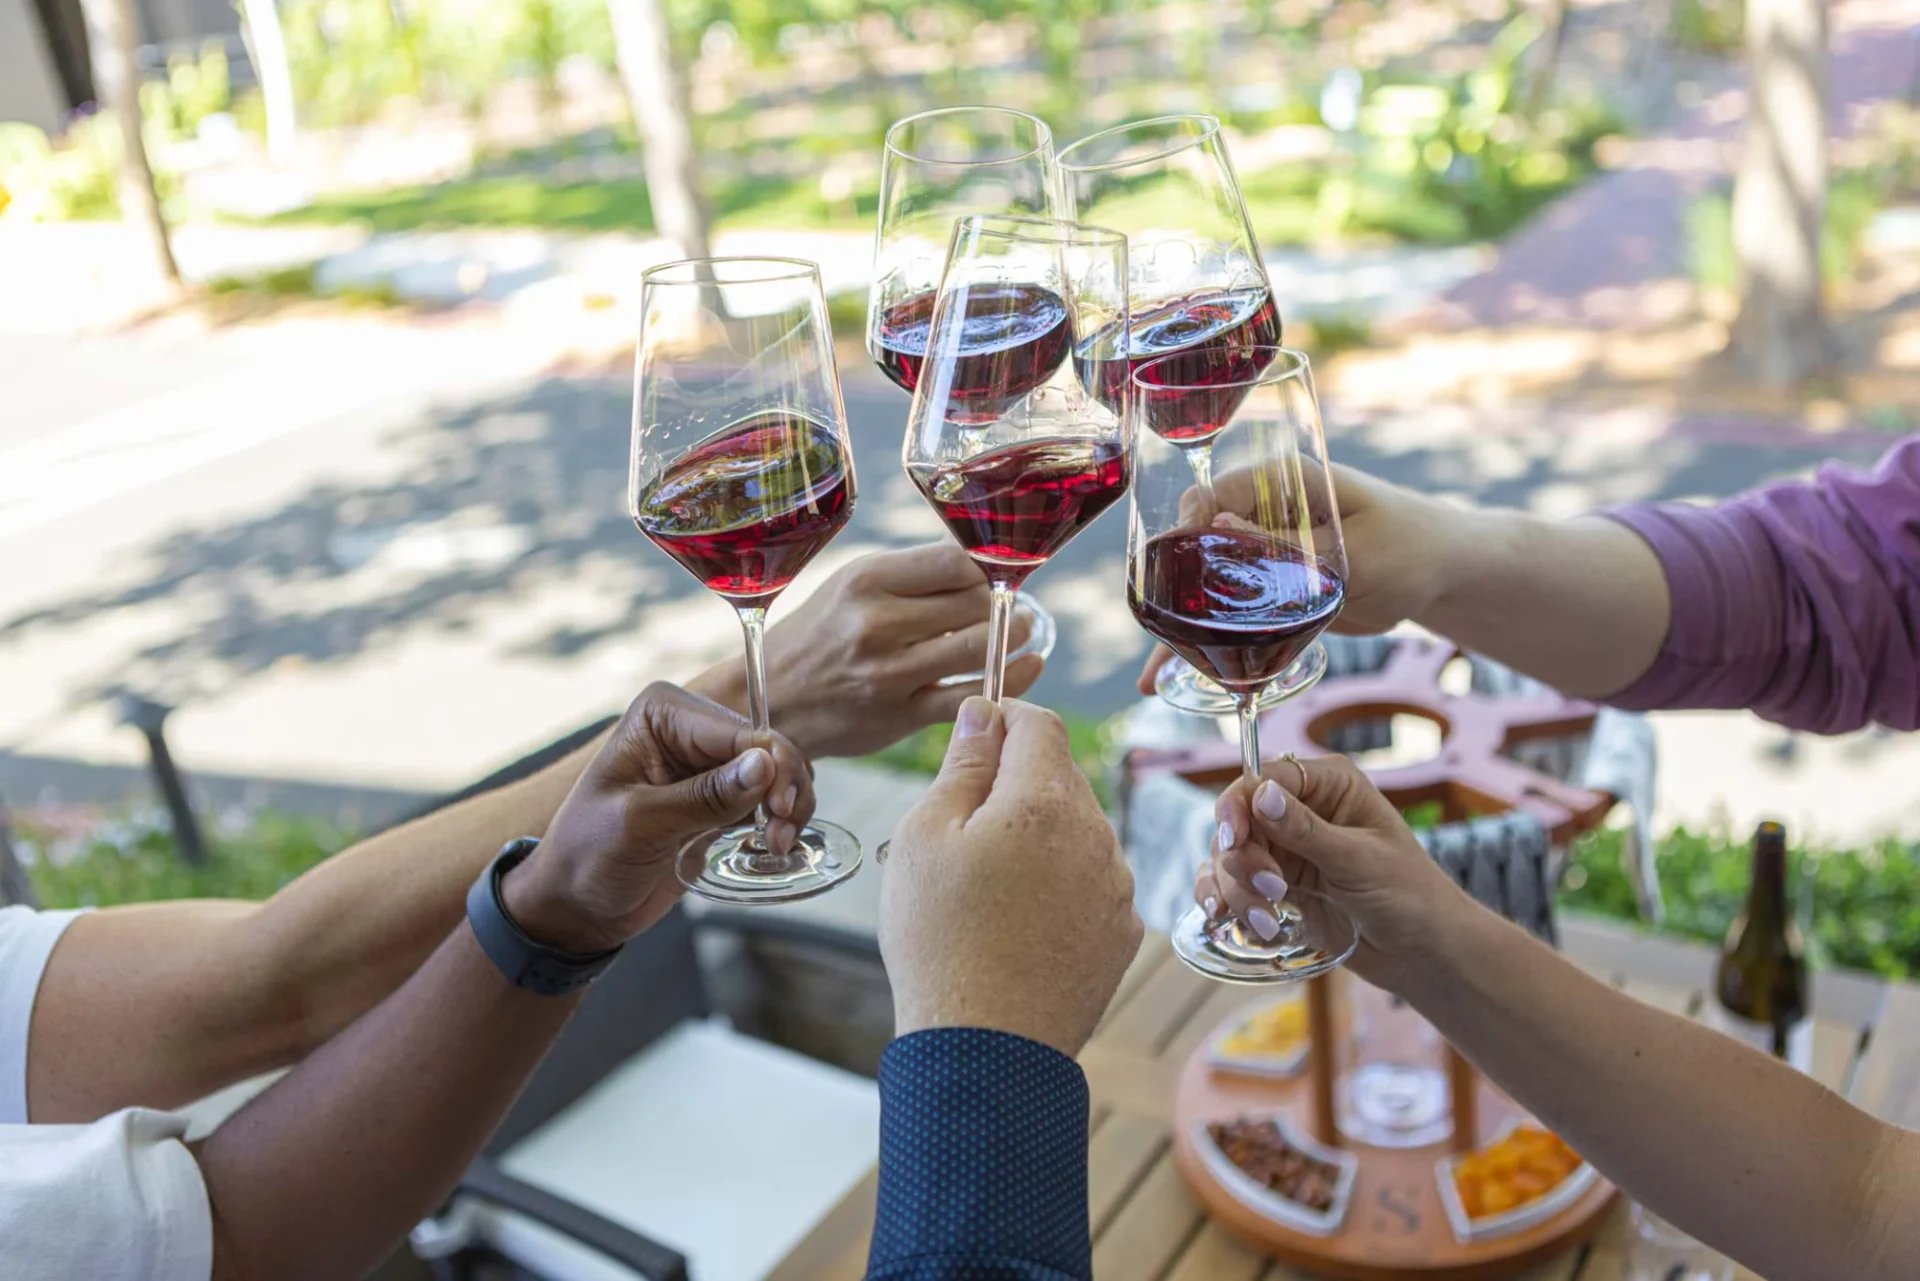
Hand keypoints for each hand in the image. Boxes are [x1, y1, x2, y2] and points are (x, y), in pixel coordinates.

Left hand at [504, 682, 813, 952]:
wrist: (577, 905)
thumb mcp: (641, 824)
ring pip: (777, 774)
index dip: (772, 766)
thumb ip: (704, 796)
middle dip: (784, 789)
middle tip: (780, 835)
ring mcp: (708, 766)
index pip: (739, 731)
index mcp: (662, 715)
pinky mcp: (721, 801)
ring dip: (789, 808)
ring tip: (776, 844)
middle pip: (767, 748)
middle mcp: (689, 731)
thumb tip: (764, 766)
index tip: (780, 809)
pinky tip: (774, 846)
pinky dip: (780, 821)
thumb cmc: (587, 856)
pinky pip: (768, 801)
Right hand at [690, 544, 1043, 757]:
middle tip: (1014, 604)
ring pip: (978, 645)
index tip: (995, 573)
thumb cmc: (819, 636)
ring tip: (1022, 631)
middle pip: (973, 602)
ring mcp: (890, 672)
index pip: (955, 561)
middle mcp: (877, 623)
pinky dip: (1011, 680)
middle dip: (1002, 603)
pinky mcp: (901, 714)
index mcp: (866, 580)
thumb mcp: (848, 587)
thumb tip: (982, 563)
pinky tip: (1029, 666)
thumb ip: (909, 577)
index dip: (987, 566)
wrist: (768, 701)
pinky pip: (971, 695)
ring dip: (1013, 637)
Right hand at [882, 698, 1141, 1057]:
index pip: (1039, 723)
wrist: (984, 1052)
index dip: (1002, 719)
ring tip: (986, 889)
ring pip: (1076, 832)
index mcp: (1045, 801)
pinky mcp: (1123, 933)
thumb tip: (985, 714)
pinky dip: (1059, 887)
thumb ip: (963, 764)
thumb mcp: (923, 837)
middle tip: (960, 832)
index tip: (972, 739)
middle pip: (1059, 777)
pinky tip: (1019, 923)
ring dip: (1038, 838)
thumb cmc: (941, 942)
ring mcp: (1117, 887)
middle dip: (1015, 786)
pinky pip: (1091, 883)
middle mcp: (1097, 836)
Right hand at [1136, 464, 1470, 693]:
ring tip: (1156, 679)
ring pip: (1211, 589)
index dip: (1184, 530)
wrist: (1444, 576)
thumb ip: (1287, 547)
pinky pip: (1236, 617)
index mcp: (1283, 483)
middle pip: (1198, 547)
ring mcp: (1267, 553)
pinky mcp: (1276, 590)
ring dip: (1184, 631)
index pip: (1211, 494)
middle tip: (1154, 638)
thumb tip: (1217, 530)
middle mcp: (1265, 513)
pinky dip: (1215, 647)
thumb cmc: (1410, 546)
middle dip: (1170, 593)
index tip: (1171, 571)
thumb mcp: (1351, 551)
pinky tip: (1184, 681)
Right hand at [1198, 754, 1464, 991]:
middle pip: (1238, 820)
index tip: (1233, 840)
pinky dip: (1230, 906)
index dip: (1238, 805)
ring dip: (1238, 891)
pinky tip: (1250, 927)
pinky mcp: (1276, 886)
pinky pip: (1233, 887)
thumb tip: (1260, 795)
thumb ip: (1306, 830)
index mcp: (1328, 785)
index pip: (1263, 778)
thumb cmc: (1409, 895)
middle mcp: (1300, 811)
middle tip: (1272, 890)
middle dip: (1242, 859)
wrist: (1422, 953)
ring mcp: (1285, 850)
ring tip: (1268, 922)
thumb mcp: (1359, 860)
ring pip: (1230, 857)